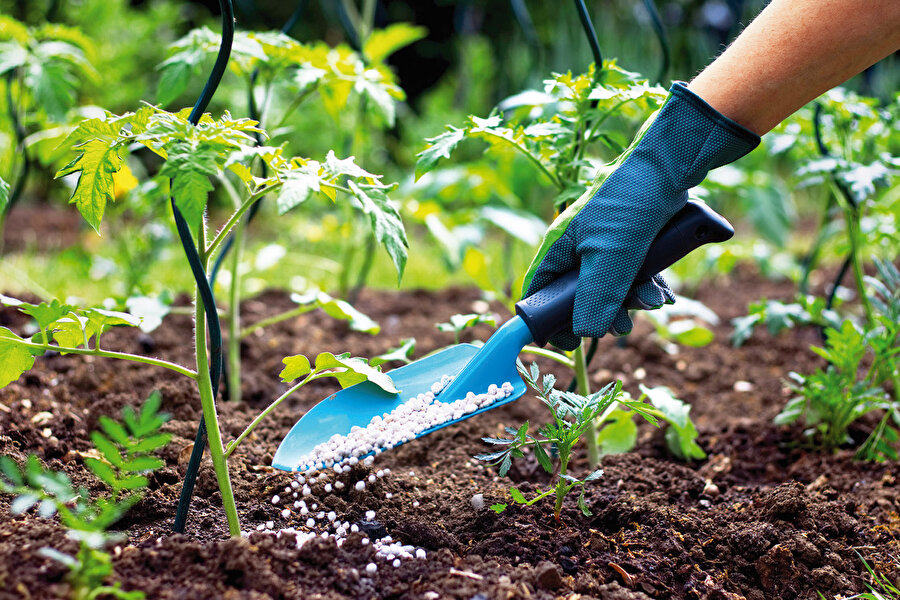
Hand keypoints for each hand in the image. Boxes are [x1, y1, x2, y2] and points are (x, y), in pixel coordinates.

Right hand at [522, 82, 758, 350]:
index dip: (549, 319)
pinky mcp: (632, 242)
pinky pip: (633, 276)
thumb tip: (585, 334)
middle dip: (604, 313)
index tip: (569, 340)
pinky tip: (663, 294)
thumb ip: (595, 298)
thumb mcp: (611, 257)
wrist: (672, 166)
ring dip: (632, 301)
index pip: (539, 292)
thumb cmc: (631, 204)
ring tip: (653, 301)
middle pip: (579, 297)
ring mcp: (606, 245)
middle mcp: (578, 247)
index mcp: (559, 248)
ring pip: (611, 288)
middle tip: (623, 324)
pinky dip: (647, 288)